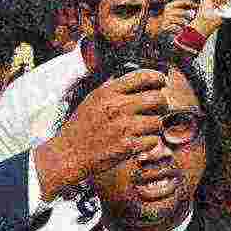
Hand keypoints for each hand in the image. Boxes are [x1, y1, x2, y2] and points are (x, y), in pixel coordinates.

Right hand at [40, 67, 173, 195]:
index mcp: (108, 92)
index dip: (158, 77)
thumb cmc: (80, 127)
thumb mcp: (92, 98)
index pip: (143, 76)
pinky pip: (153, 140)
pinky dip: (149, 142)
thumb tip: (135, 78)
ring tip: (144, 128)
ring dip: (154, 126)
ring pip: (158, 121)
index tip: (161, 82)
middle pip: (158, 98)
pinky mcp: (127, 146)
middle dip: (162, 104)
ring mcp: (123, 127)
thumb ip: (113, 86)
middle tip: (158, 109)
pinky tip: (139, 141)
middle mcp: (117, 107)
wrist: (68, 154)